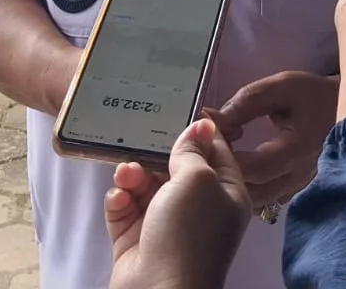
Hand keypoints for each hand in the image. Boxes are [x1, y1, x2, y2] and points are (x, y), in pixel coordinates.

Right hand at [105, 118, 250, 288]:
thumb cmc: (188, 231)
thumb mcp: (198, 180)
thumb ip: (193, 151)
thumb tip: (202, 125)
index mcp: (226, 195)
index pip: (217, 153)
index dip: (200, 131)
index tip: (180, 106)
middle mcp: (198, 209)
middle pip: (176, 167)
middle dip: (156, 153)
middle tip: (141, 136)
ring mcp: (165, 225)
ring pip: (145, 185)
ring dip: (133, 175)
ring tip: (126, 175)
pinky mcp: (135, 239)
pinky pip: (125, 208)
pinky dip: (120, 199)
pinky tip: (119, 197)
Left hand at [211, 70, 338, 209]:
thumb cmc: (313, 95)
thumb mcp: (282, 87)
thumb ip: (248, 101)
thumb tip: (216, 119)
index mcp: (296, 151)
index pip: (253, 168)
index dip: (225, 154)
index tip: (209, 135)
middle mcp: (298, 177)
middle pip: (250, 191)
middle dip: (223, 170)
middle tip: (210, 146)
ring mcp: (297, 188)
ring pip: (255, 201)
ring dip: (233, 181)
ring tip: (223, 154)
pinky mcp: (295, 191)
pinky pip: (264, 199)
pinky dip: (246, 186)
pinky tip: (239, 165)